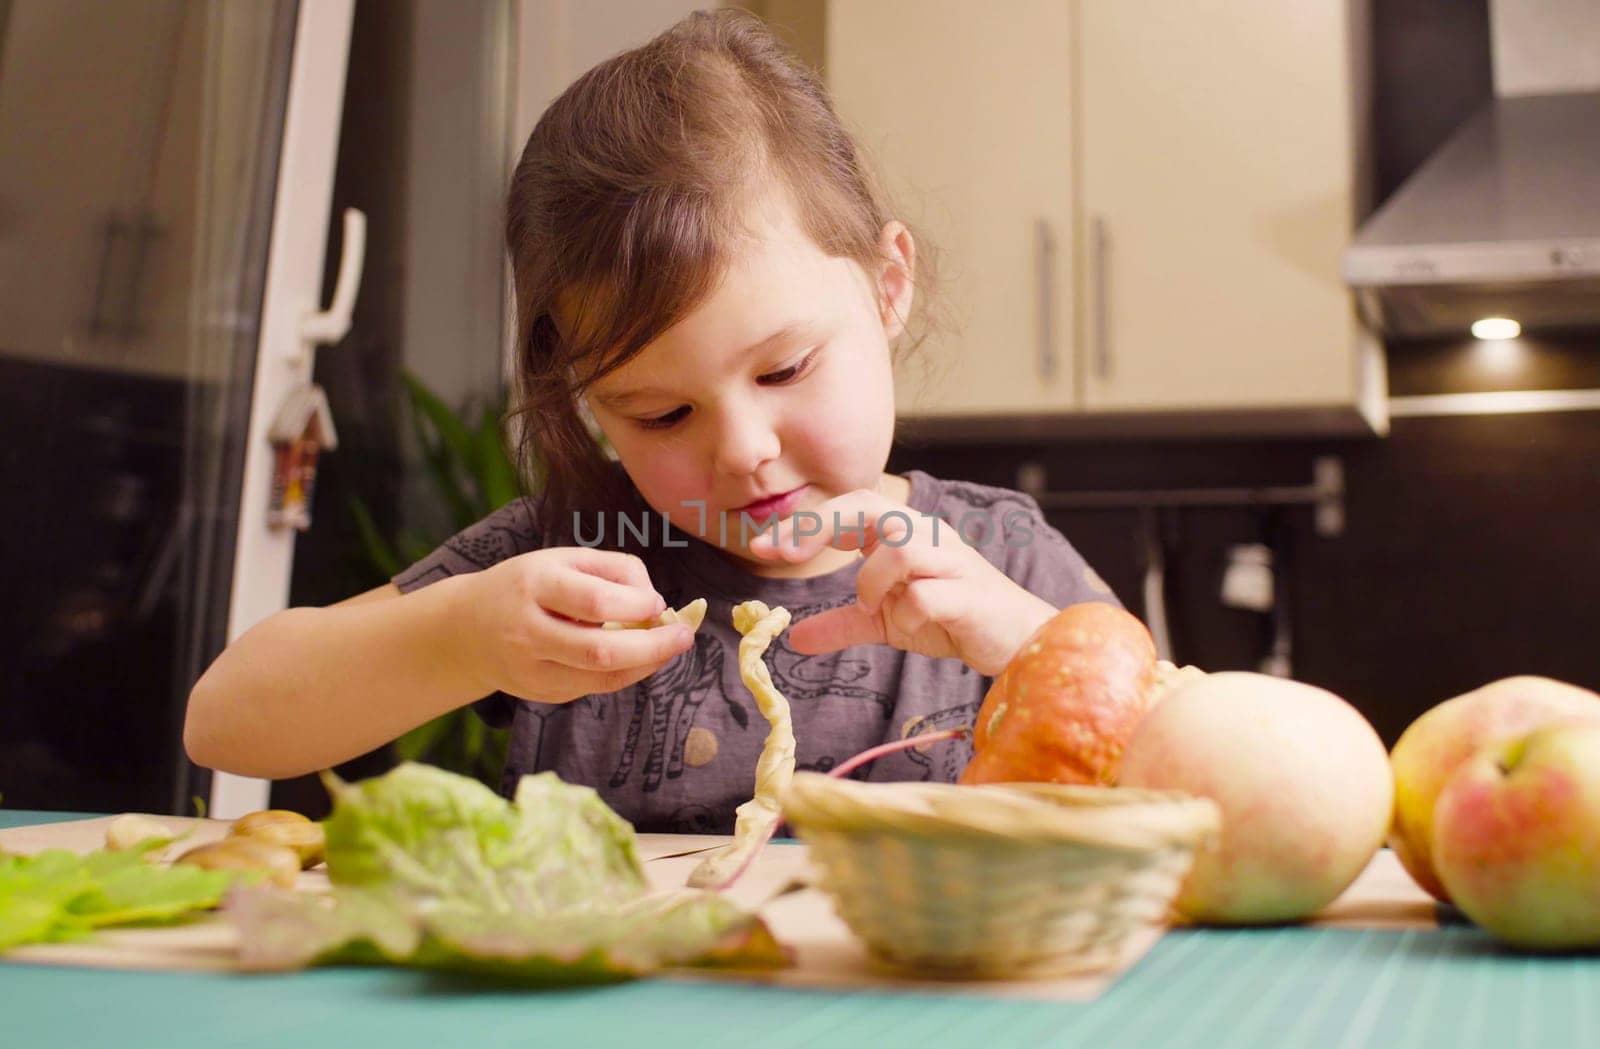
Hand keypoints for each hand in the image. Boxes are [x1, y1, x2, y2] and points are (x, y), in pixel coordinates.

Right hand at [454, 547, 693, 702]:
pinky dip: (627, 673)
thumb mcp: (562, 559)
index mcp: (534, 585)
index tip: (658, 601)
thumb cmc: (527, 585)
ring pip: (601, 678)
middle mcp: (528, 631)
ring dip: (646, 665)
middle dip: (652, 646)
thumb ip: (613, 570)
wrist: (467, 629)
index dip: (635, 604)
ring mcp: (532, 670)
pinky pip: (594, 688)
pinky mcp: (541, 694)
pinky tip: (641, 658)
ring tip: (671, 647)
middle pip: (600, 651)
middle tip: (684, 635)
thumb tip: (656, 601)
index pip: (593, 601)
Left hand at [748, 489, 1055, 674]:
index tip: (761, 546)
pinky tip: (909, 628)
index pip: (849, 507)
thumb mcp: (886, 622)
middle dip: (820, 527)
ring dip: (871, 580)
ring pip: (901, 545)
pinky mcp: (970, 595)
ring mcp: (952, 562)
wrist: (1016, 642)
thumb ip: (843, 624)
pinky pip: (927, 595)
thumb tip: (792, 638)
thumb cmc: (953, 619)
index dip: (805, 523)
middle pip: (871, 506)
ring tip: (872, 608)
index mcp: (904, 534)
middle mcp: (928, 536)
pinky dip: (907, 613)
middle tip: (781, 555)